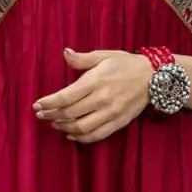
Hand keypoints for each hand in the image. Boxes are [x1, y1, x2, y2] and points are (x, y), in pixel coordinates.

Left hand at [33, 49, 152, 143]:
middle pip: (69, 113)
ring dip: (63, 127)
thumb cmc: (126, 64)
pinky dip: (81, 138)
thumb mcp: (104, 55)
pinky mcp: (118, 122)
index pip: (65, 97)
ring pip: (80, 127)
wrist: (153, 77)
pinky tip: (71, 134)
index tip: (37, 105)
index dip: (48, 103)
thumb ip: (82, 58)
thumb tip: (65, 53)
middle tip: (41, 115)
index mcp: (95, 81)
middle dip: (51, 115)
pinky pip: (96, 135)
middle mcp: (102, 98)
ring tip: (54, 123)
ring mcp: (110, 113)